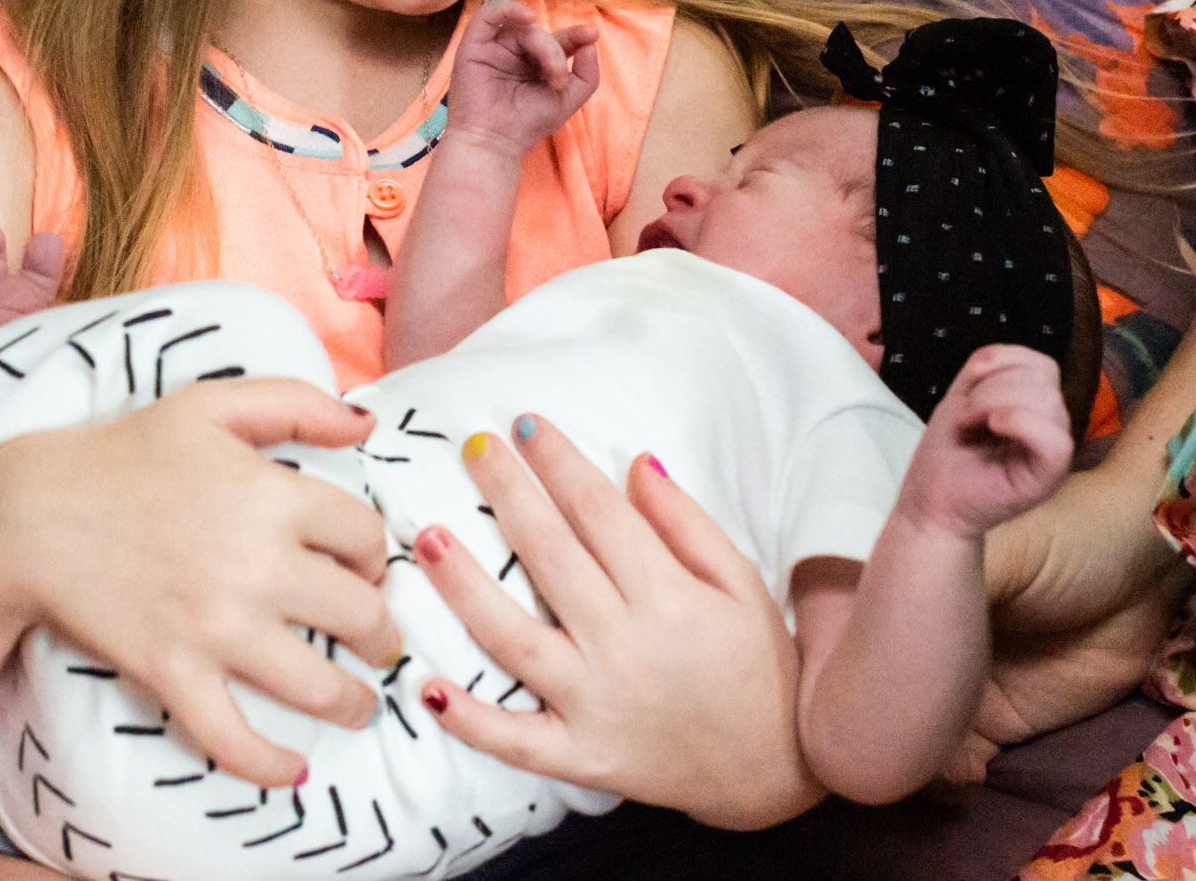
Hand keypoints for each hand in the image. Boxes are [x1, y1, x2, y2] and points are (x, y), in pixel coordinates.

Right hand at [0, 377, 396, 789]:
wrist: (33, 514)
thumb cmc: (124, 454)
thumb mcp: (212, 403)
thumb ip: (297, 402)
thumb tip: (369, 424)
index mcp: (271, 495)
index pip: (365, 535)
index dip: (374, 555)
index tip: (363, 569)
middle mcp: (256, 564)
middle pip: (358, 614)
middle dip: (380, 635)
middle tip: (377, 643)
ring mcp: (216, 627)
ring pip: (316, 684)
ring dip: (352, 703)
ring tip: (359, 707)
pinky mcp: (172, 673)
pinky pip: (232, 736)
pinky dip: (268, 765)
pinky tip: (293, 771)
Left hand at [411, 417, 817, 830]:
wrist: (770, 770)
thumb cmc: (755, 666)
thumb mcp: (741, 584)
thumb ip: (687, 524)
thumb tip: (634, 464)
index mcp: (668, 598)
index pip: (599, 512)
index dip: (559, 463)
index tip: (525, 426)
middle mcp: (624, 647)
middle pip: (551, 556)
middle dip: (509, 494)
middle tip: (474, 447)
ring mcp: (595, 705)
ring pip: (513, 638)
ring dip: (464, 587)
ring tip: (426, 536)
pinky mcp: (579, 756)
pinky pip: (514, 740)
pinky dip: (469, 719)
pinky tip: (424, 686)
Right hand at [448, 2, 599, 159]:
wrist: (494, 143)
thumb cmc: (526, 125)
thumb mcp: (567, 100)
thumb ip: (587, 74)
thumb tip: (590, 42)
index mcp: (533, 64)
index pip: (556, 40)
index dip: (575, 35)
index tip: (591, 35)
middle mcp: (513, 54)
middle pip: (540, 34)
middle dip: (557, 52)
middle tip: (559, 79)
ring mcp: (493, 49)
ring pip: (522, 28)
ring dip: (542, 44)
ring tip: (550, 70)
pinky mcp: (473, 47)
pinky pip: (487, 16)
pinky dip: (507, 9)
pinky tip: (527, 17)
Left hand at [901, 344, 1074, 538]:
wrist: (932, 502)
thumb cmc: (947, 453)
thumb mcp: (963, 396)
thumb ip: (987, 370)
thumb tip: (1000, 358)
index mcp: (1037, 407)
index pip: (1040, 363)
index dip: (1001, 361)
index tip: (967, 391)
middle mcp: (1053, 426)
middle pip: (1042, 376)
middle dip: (991, 385)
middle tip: (965, 416)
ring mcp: (1054, 451)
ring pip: (1046, 399)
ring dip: (993, 401)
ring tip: (970, 424)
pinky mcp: (1050, 476)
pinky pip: (1056, 439)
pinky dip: (1020, 421)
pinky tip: (993, 427)